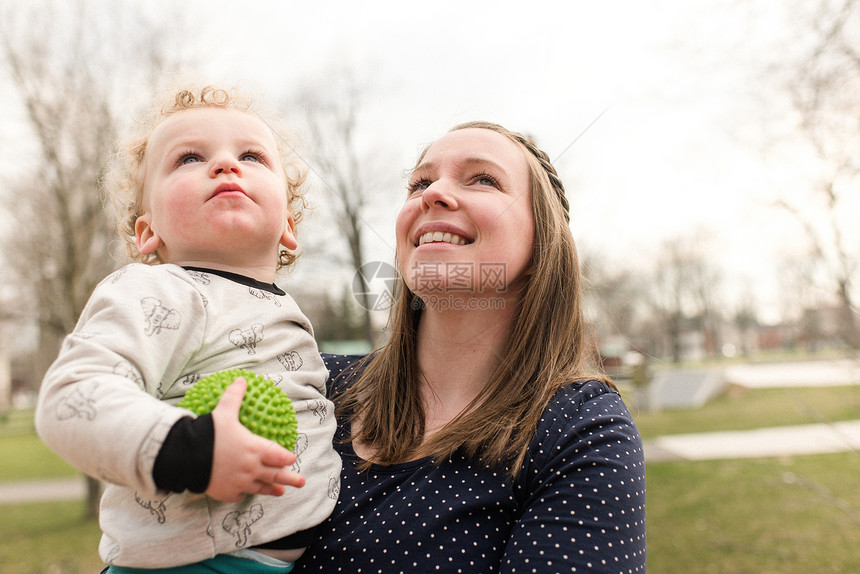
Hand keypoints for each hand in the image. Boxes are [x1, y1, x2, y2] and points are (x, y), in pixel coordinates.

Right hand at [206, 377, 304, 501]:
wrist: (185, 457)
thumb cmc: (208, 433)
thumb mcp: (223, 411)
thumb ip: (235, 396)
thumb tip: (241, 380)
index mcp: (254, 449)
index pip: (278, 455)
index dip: (286, 457)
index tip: (292, 458)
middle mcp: (251, 468)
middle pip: (276, 475)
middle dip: (291, 479)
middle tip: (301, 482)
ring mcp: (240, 483)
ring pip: (260, 488)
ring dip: (272, 490)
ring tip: (281, 492)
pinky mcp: (226, 493)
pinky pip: (238, 495)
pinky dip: (243, 493)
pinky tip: (244, 492)